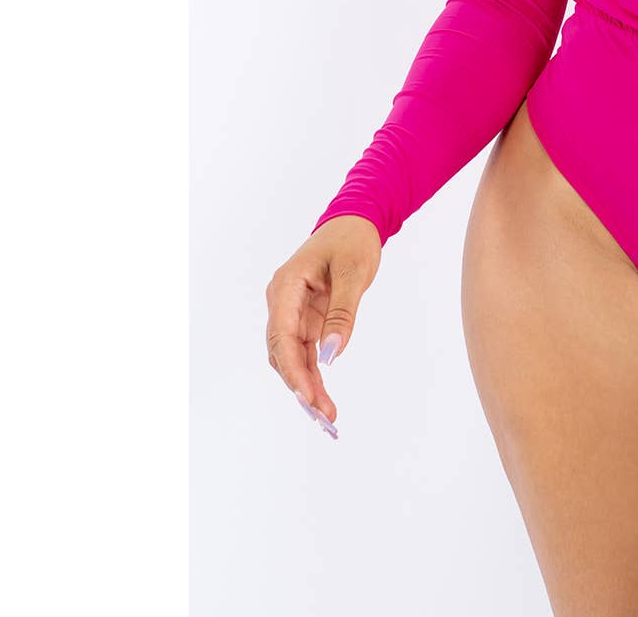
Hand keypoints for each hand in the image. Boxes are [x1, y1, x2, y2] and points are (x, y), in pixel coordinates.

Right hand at [264, 215, 381, 437]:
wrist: (355, 221)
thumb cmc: (353, 240)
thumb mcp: (353, 272)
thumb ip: (343, 312)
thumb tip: (332, 355)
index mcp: (286, 286)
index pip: (281, 335)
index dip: (293, 369)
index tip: (309, 397)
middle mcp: (282, 301)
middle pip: (282, 352)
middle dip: (300, 386)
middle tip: (322, 417)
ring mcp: (292, 311)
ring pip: (292, 357)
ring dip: (306, 386)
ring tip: (327, 417)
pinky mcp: (305, 319)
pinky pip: (305, 352)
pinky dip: (313, 375)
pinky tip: (323, 400)